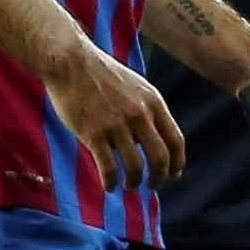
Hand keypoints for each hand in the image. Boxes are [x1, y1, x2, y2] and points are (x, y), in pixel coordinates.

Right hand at [44, 43, 184, 191]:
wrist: (72, 62)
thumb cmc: (102, 76)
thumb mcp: (136, 88)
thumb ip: (147, 111)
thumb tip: (152, 141)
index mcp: (153, 102)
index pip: (176, 140)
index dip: (177, 162)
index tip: (174, 175)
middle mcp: (139, 114)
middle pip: (160, 158)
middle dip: (159, 177)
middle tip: (152, 185)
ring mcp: (117, 124)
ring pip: (135, 167)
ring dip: (133, 182)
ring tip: (128, 185)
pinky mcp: (94, 133)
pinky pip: (109, 168)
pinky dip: (112, 182)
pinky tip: (109, 186)